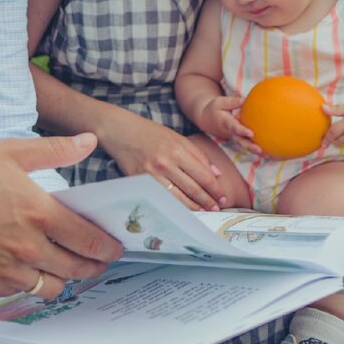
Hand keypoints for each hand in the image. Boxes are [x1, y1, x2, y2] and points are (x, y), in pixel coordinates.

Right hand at [0, 133, 123, 299]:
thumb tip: (88, 141)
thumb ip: (55, 150)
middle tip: (98, 260)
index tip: (114, 247)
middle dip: (93, 265)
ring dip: (64, 278)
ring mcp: (7, 269)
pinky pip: (22, 291)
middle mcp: (27, 247)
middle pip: (77, 268)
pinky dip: (31, 283)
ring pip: (53, 287)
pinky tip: (30, 269)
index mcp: (39, 214)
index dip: (108, 247)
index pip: (89, 240)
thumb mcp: (11, 152)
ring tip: (65, 266)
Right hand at [100, 112, 227, 211]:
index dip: (215, 189)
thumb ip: (197, 155)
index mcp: (177, 150)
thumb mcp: (176, 137)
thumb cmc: (149, 133)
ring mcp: (152, 174)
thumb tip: (215, 174)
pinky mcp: (141, 181)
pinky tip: (184, 209)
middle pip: (193, 188)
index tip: (223, 196)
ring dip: (194, 207)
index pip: (203, 175)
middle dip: (208, 200)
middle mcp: (165, 163)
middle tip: (218, 207)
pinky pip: (163, 197)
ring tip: (205, 211)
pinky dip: (175, 205)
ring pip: (179, 197)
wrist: (120, 132)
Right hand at [193, 95, 261, 154]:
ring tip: (267, 154)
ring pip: (244, 145)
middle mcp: (230, 132)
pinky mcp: (238, 138)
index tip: (251, 134)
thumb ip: (233, 102)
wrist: (206, 120)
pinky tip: (268, 151)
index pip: (234, 128)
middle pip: (240, 141)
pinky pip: (247, 144)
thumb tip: (246, 100)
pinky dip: (256, 148)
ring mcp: (234, 137)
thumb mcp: (220, 102)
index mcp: (226, 123)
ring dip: (255, 150)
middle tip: (259, 150)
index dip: (242, 131)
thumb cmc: (214, 109)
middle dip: (250, 146)